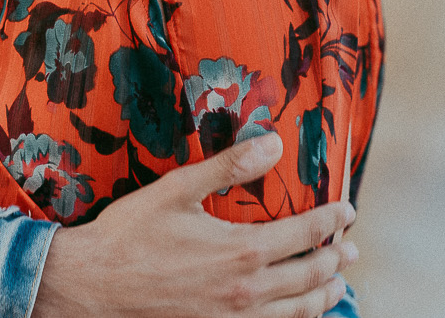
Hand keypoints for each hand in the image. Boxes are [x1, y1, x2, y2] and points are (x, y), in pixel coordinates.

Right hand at [32, 134, 356, 317]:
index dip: (333, 220)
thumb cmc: (130, 234)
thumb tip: (273, 142)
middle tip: (350, 248)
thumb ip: (228, 166)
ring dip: (326, 296)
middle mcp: (248, 290)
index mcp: (243, 250)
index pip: (307, 232)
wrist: (94, 287)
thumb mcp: (176, 189)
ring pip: (300, 312)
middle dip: (337, 259)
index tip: (347, 210)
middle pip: (312, 276)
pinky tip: (297, 313)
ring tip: (339, 285)